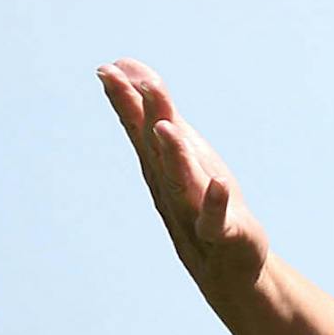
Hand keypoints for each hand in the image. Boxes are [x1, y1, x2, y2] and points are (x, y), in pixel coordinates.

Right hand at [98, 58, 270, 298]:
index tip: (107, 69)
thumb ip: (155, 112)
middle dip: (143, 113)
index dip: (124, 98)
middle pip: (153, 146)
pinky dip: (216, 203)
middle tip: (127, 81)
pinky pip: (215, 218)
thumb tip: (128, 68)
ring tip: (166, 126)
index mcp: (160, 165)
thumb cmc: (200, 202)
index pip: (139, 127)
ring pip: (180, 179)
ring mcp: (192, 209)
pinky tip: (220, 184)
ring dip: (174, 153)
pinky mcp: (221, 232)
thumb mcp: (180, 151)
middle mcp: (169, 184)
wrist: (226, 266)